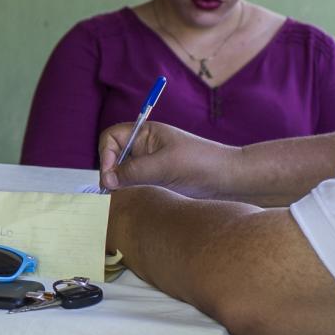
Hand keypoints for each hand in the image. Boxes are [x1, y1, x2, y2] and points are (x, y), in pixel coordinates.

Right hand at [97, 120, 236, 196]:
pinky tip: (136, 200)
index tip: (110, 175)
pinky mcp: (157, 180)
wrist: (229, 179)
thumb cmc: (201, 163)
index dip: (105, 155)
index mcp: (145, 133)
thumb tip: (106, 181)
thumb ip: (133, 171)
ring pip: (122, 173)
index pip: (111, 138)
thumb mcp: (164, 165)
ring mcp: (150, 164)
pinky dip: (130, 192)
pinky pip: (134, 185)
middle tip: (114, 191)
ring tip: (126, 196)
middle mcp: (145, 147)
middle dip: (110, 172)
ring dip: (120, 184)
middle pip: (113, 157)